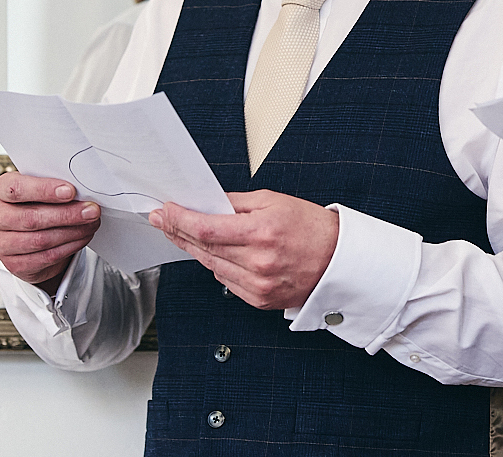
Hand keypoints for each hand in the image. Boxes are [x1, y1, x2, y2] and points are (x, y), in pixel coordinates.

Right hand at [0, 173, 100, 291]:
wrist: (31, 234)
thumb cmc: (38, 203)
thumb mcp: (41, 189)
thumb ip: (54, 186)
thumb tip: (83, 190)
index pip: (17, 189)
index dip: (44, 190)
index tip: (71, 191)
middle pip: (31, 218)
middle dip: (67, 214)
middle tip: (92, 210)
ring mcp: (1, 243)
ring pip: (41, 240)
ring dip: (72, 232)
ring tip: (91, 223)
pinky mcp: (14, 264)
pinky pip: (46, 257)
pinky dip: (70, 246)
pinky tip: (83, 237)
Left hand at [150, 190, 338, 310]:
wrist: (340, 261)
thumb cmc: (313, 228)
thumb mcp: (275, 202)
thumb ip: (237, 203)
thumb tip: (208, 203)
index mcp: (261, 233)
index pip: (206, 228)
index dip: (180, 219)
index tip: (165, 211)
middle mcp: (258, 262)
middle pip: (202, 248)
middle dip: (177, 231)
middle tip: (162, 220)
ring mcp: (257, 285)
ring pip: (210, 266)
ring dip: (193, 249)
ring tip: (183, 234)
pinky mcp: (259, 300)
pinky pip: (225, 281)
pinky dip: (216, 266)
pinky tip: (215, 253)